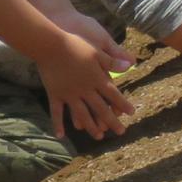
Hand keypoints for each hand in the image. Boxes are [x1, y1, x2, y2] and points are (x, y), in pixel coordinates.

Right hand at [35, 21, 136, 140]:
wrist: (50, 45)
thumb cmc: (75, 45)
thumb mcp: (97, 51)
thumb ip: (112, 61)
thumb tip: (131, 64)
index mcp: (96, 79)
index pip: (113, 94)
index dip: (123, 104)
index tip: (131, 113)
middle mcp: (85, 90)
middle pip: (101, 109)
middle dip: (112, 121)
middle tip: (121, 132)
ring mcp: (69, 94)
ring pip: (82, 115)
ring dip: (92, 127)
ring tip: (99, 136)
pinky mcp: (55, 94)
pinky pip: (57, 112)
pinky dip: (58, 124)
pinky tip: (61, 136)